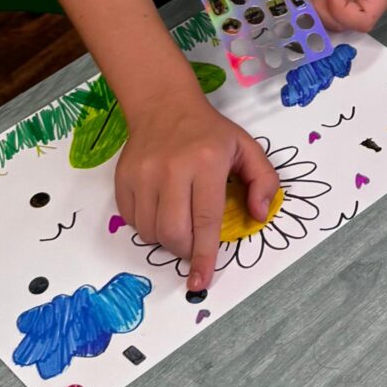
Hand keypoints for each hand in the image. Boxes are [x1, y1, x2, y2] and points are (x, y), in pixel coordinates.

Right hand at [112, 77, 279, 296]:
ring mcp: (143, 174)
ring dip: (166, 240)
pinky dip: (148, 227)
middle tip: (194, 244)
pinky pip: (132, 221)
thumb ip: (264, 181)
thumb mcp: (246, 148)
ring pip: (150, 232)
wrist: (164, 104)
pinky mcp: (123, 179)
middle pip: (173, 233)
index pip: (205, 221)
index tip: (201, 282)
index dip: (205, 256)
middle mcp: (171, 170)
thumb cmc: (209, 132)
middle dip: (185, 251)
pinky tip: (161, 210)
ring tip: (179, 221)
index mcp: (206, 163)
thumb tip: (258, 215)